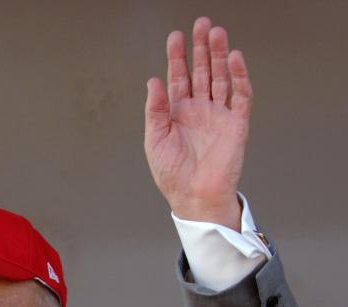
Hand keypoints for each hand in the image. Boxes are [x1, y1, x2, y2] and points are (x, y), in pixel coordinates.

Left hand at [144, 17, 251, 230]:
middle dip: (200, 48)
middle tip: (200, 25)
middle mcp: (199, 110)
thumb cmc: (172, 174)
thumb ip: (155, 109)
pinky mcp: (236, 124)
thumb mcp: (154, 139)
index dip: (177, 57)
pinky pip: (240, 95)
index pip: (178, 78)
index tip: (175, 37)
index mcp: (177, 113)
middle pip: (202, 71)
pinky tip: (233, 59)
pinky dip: (238, 77)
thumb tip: (153, 81)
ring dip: (219, 56)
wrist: (194, 196)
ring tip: (216, 34)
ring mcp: (218, 115)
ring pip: (221, 78)